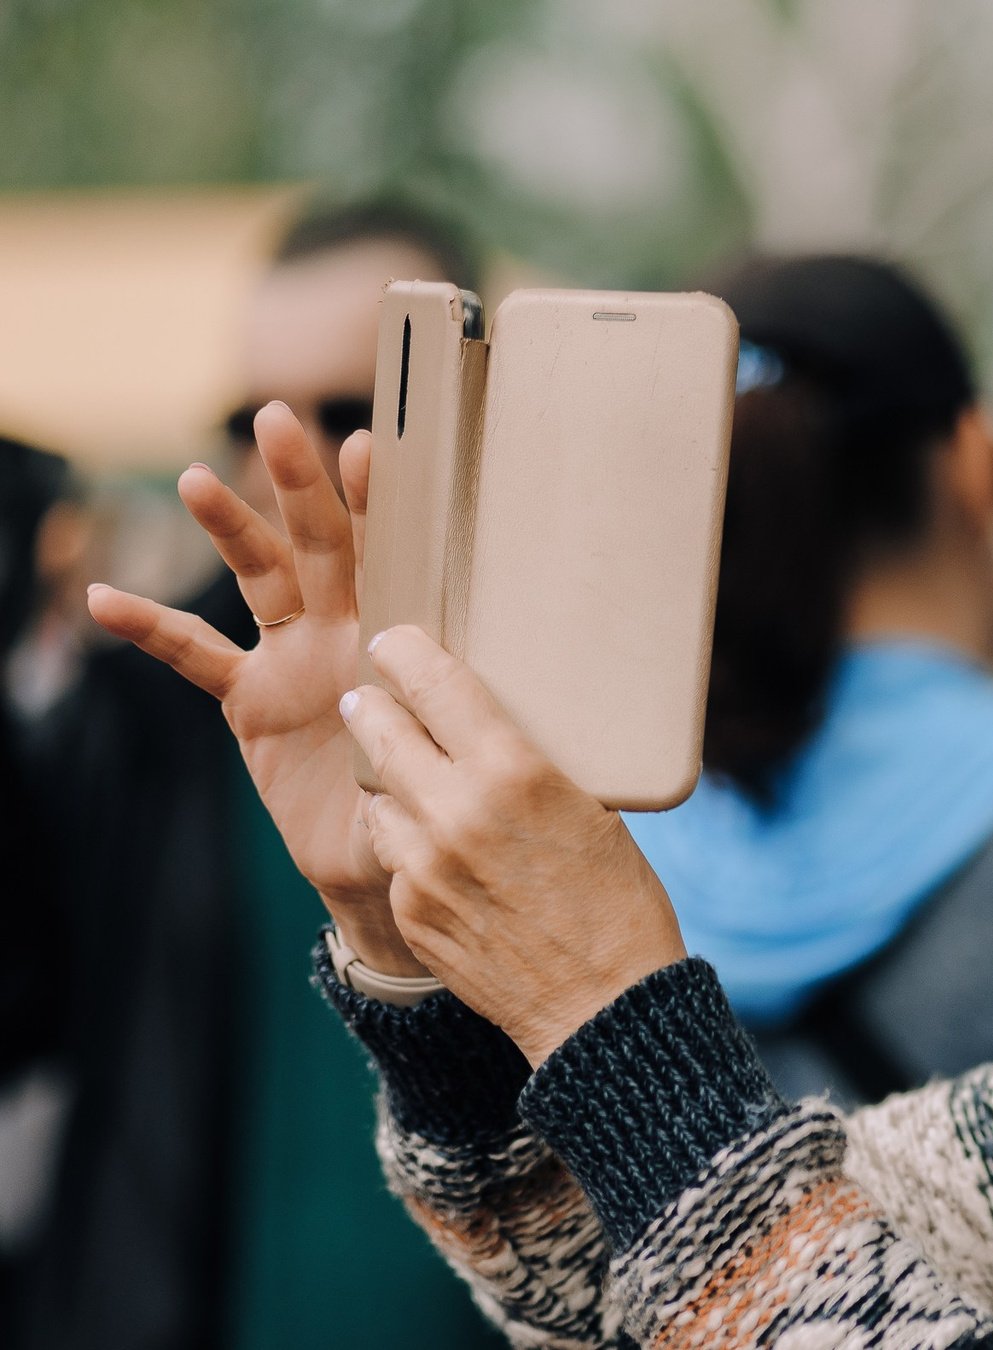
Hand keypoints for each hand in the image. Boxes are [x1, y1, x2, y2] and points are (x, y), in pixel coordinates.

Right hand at [86, 404, 422, 975]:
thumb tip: (458, 712)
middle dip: (300, 484)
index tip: (375, 448)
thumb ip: (447, 729)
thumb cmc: (443, 799)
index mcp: (406, 632)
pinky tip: (103, 598)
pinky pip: (195, 656)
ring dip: (229, 529)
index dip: (382, 505)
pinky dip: (150, 628)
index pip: (397, 555)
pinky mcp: (252, 698)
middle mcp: (348, 628)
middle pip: (321, 543)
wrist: (390, 857)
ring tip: (200, 480)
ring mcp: (294, 656)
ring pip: (259, 578)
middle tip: (279, 419)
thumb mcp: (456, 760)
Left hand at [339, 624, 686, 1064]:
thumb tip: (491, 742)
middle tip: (369, 697)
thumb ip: (530, 773)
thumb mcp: (592, 814)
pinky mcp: (412, 911)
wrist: (605, 1006)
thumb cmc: (621, 904)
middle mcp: (457, 812)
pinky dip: (407, 846)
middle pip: (382, 731)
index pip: (436, 684)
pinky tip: (435, 852)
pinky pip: (393, 858)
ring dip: (388, 784)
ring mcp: (425, 866)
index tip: (395, 641)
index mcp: (514, 773)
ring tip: (405, 782)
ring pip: (377, 798)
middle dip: (373, 707)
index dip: (406, 653)